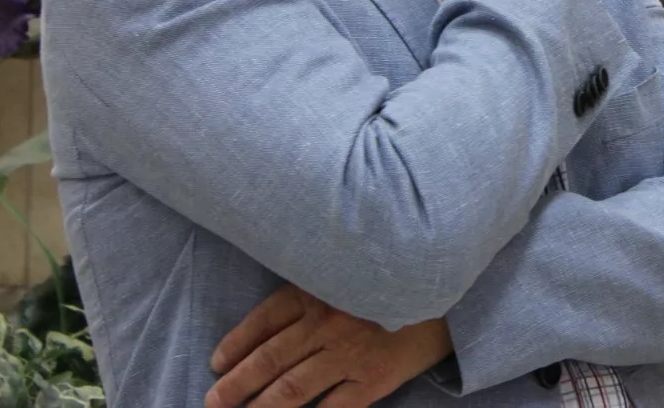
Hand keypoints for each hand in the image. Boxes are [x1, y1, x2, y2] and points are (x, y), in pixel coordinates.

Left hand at [204, 285, 451, 407]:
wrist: (451, 286)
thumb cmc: (400, 274)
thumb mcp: (352, 268)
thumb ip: (319, 285)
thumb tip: (281, 314)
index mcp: (319, 291)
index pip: (265, 321)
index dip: (237, 344)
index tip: (218, 363)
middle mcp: (328, 324)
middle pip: (269, 360)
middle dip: (234, 385)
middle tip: (212, 402)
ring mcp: (349, 355)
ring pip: (291, 390)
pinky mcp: (374, 380)